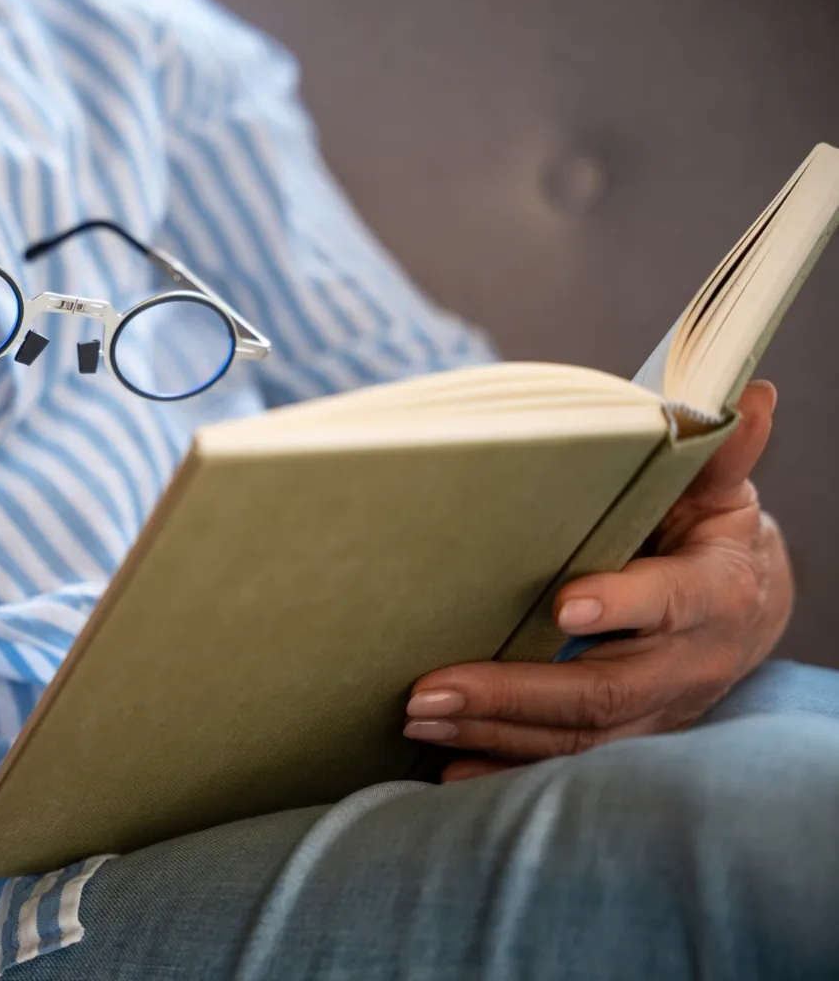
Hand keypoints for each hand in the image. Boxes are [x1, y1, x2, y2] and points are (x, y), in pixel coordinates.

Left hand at [404, 381, 791, 781]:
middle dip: (512, 693)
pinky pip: (565, 765)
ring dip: (493, 734)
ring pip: (577, 737)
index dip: (623, 603)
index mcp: (712, 592)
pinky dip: (506, 771)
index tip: (565, 604)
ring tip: (419, 719)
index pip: (670, 600)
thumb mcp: (717, 491)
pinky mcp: (625, 737)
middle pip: (601, 691)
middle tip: (431, 689)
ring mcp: (655, 711)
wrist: (744, 610)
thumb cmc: (708, 535)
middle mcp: (685, 664)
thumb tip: (748, 396)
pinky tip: (446, 770)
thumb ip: (718, 453)